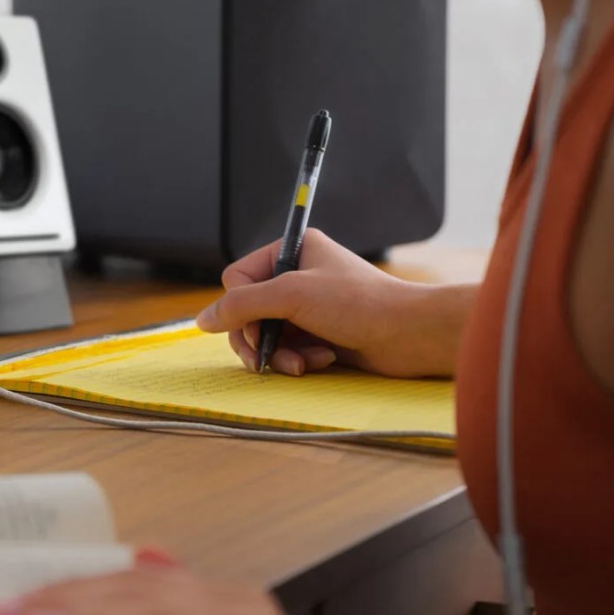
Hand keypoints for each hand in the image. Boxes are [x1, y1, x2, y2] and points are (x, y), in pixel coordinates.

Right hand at [194, 230, 467, 377]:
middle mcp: (298, 275)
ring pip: (266, 334)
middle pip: (248, 310)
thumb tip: (203, 319)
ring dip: (280, 352)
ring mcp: (309, 307)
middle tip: (263, 359)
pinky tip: (321, 361)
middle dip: (258, 337)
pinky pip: (288, 349)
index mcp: (292, 250)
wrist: (410, 335)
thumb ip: (242, 305)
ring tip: (301, 363)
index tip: (255, 324)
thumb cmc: (359, 303)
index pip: (238, 278)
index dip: (241, 305)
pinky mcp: (320, 334)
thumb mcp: (291, 295)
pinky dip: (299, 359)